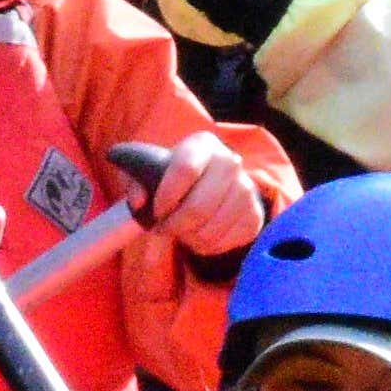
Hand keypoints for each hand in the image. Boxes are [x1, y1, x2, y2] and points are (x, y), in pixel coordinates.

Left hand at [130, 133, 265, 256]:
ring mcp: (246, 189)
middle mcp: (230, 162)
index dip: (167, 196)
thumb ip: (136, 182)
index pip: (185, 169)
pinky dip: (206, 246)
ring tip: (181, 231)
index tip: (156, 210)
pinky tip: (198, 235)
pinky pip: (225, 242)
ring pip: (212, 228)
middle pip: (200, 206)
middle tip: (164, 228)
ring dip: (189, 238)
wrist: (207, 185)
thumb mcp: (148, 173)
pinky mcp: (254, 216)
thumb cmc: (172, 177)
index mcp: (202, 144)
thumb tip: (139, 201)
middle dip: (175, 225)